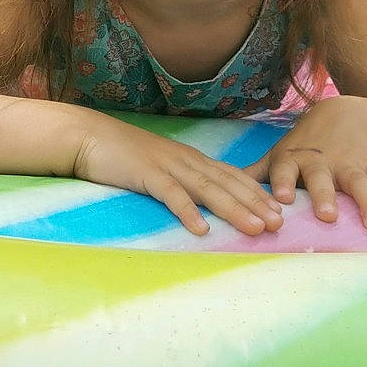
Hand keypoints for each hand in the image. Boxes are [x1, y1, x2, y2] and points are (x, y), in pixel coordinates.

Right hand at [71, 117, 284, 236]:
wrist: (87, 136)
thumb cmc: (121, 154)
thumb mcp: (159, 165)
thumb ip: (180, 179)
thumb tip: (200, 202)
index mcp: (190, 159)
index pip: (231, 176)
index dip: (256, 193)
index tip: (278, 211)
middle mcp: (185, 160)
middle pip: (227, 183)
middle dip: (255, 203)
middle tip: (279, 223)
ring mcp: (167, 165)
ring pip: (208, 189)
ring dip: (234, 209)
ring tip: (254, 228)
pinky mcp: (145, 173)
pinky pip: (171, 194)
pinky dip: (188, 212)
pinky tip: (201, 230)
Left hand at [253, 98, 366, 233]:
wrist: (342, 115)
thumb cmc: (302, 145)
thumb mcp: (278, 154)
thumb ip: (255, 173)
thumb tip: (221, 190)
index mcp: (294, 159)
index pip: (284, 170)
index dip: (280, 183)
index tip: (278, 199)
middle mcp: (323, 163)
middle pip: (324, 180)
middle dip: (325, 196)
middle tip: (327, 216)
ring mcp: (351, 165)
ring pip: (361, 184)